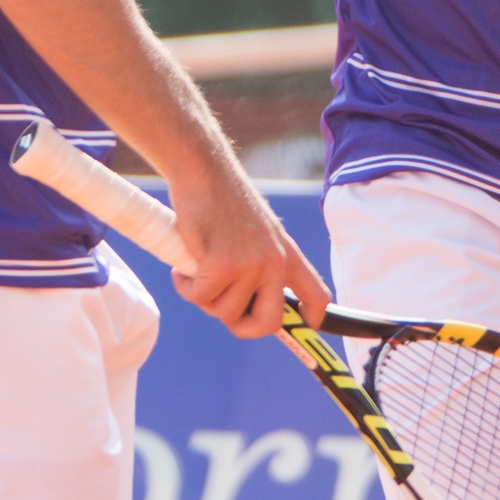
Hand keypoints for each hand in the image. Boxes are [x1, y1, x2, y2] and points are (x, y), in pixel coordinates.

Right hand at [166, 154, 331, 338]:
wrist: (205, 171)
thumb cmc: (224, 199)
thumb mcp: (258, 232)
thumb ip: (262, 263)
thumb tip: (253, 302)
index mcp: (287, 254)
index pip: (317, 295)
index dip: (311, 320)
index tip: (303, 328)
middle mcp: (274, 262)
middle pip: (269, 323)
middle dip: (242, 326)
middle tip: (220, 306)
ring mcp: (250, 265)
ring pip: (226, 313)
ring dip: (205, 299)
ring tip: (197, 271)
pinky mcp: (222, 265)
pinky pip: (200, 298)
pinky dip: (186, 287)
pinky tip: (182, 267)